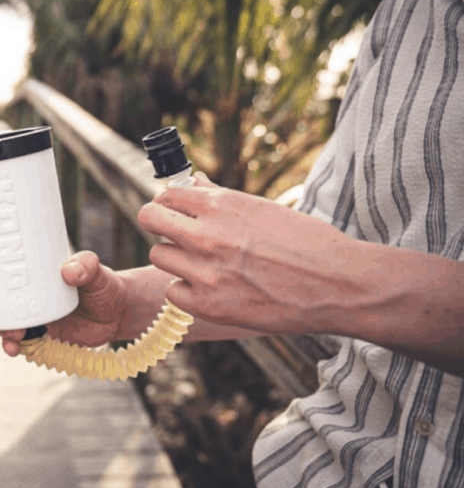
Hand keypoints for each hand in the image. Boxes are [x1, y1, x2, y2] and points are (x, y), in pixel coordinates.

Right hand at [0, 237, 132, 356]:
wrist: (116, 315)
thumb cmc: (102, 283)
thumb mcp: (95, 270)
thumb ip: (86, 266)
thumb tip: (68, 270)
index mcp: (26, 264)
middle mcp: (19, 287)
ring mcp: (23, 311)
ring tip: (8, 330)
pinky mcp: (33, 334)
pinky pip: (12, 340)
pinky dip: (9, 345)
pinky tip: (12, 347)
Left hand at [136, 172, 371, 334]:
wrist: (339, 285)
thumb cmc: (306, 243)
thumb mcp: (262, 209)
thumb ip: (220, 198)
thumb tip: (192, 182)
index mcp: (222, 205)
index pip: (166, 195)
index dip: (169, 203)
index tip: (176, 212)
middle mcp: (208, 235)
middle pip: (149, 219)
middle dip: (159, 223)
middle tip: (175, 234)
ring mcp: (205, 272)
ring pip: (158, 256)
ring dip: (175, 259)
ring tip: (203, 264)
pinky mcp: (208, 305)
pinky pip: (173, 292)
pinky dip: (187, 291)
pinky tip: (212, 289)